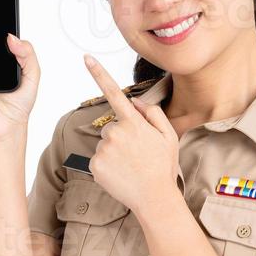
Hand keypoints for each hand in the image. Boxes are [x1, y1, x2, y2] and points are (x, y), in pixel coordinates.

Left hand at [80, 53, 180, 214]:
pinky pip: (97, 160)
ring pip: (104, 144)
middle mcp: (116, 132)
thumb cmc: (162, 167)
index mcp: (133, 122)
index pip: (114, 92)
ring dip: (113, 153)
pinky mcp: (94, 165)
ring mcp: (103, 149)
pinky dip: (106, 167)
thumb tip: (135, 102)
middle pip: (110, 127)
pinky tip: (120, 174)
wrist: (154, 198)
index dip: (99, 73)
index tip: (86, 57)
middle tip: (136, 155)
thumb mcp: (168, 136)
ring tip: (129, 167)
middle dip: (120, 137)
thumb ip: (153, 113)